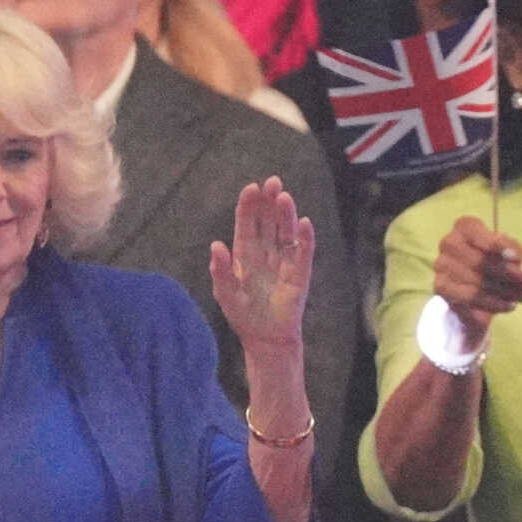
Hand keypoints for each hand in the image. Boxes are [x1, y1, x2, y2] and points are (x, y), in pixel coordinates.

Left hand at [210, 176, 315, 354]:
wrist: (266, 339)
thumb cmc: (243, 316)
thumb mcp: (225, 294)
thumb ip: (221, 271)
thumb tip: (216, 245)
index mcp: (245, 253)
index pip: (247, 223)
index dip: (249, 206)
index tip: (252, 188)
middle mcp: (266, 252)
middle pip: (268, 221)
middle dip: (270, 202)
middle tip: (273, 182)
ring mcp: (284, 261)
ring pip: (286, 231)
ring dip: (286, 214)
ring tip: (284, 197)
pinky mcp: (300, 274)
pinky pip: (303, 252)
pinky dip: (305, 238)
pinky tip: (304, 223)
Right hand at [432, 215, 521, 347]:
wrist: (476, 288)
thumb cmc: (497, 261)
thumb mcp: (509, 251)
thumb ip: (513, 249)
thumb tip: (513, 261)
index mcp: (465, 227)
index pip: (477, 234)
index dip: (496, 246)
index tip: (516, 259)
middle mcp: (449, 242)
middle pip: (478, 261)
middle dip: (508, 274)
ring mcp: (441, 265)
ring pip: (476, 282)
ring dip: (506, 292)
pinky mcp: (441, 287)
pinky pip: (469, 298)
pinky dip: (494, 303)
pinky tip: (510, 306)